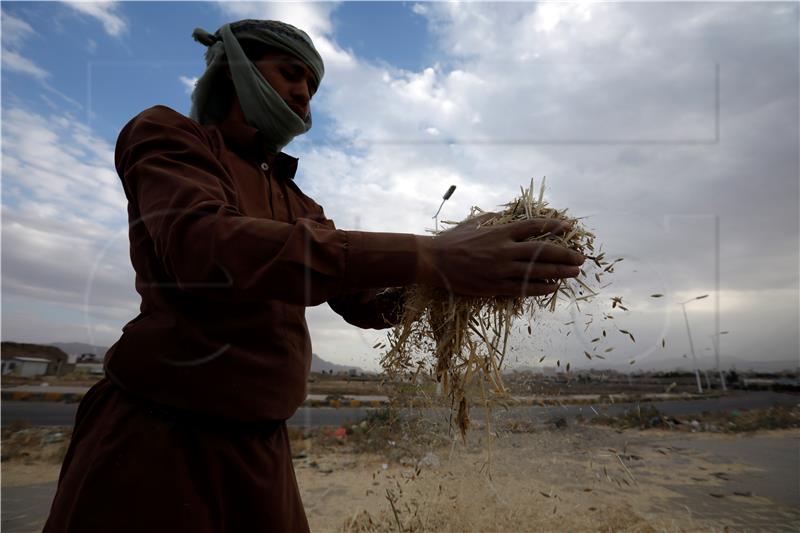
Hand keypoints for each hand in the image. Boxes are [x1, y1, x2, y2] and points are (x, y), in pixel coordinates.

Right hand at [415, 217, 584, 296]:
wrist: (432, 262)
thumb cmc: (450, 241)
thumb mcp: (472, 224)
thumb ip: (491, 220)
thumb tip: (502, 215)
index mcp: (499, 232)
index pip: (533, 226)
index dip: (554, 226)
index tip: (569, 227)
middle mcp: (504, 250)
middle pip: (542, 251)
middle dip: (565, 254)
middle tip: (581, 258)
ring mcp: (500, 270)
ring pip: (537, 271)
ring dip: (559, 272)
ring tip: (574, 272)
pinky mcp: (494, 286)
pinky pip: (523, 288)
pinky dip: (540, 288)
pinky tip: (553, 287)